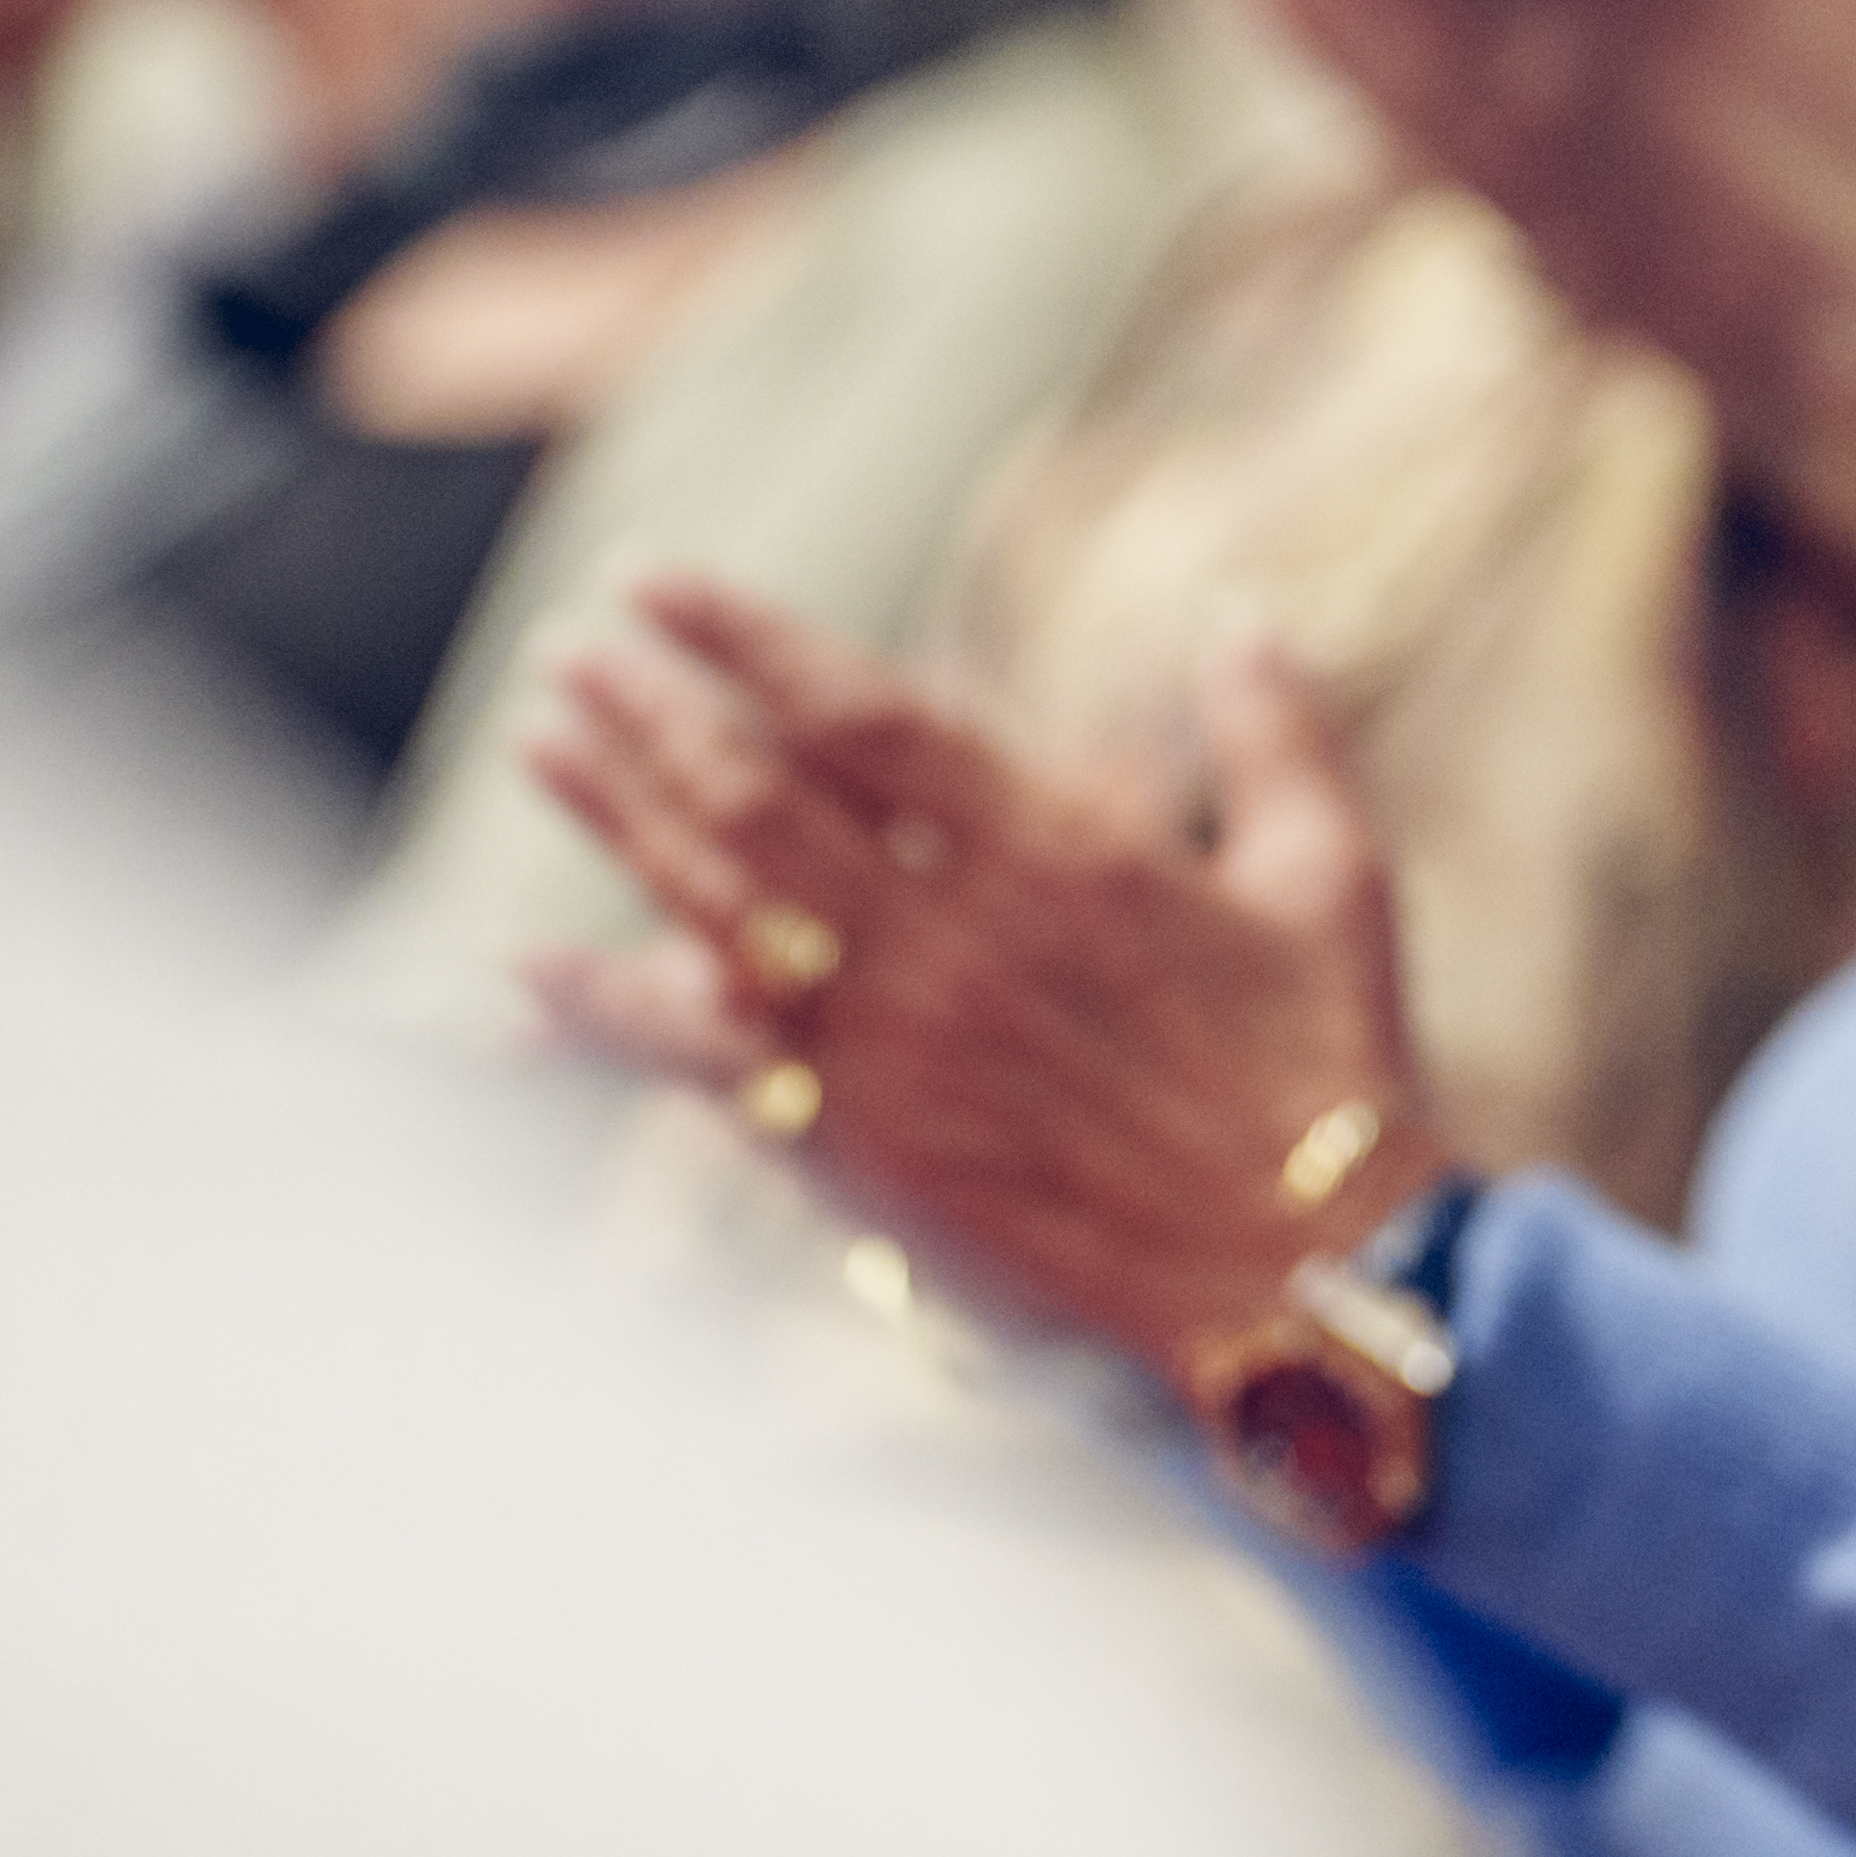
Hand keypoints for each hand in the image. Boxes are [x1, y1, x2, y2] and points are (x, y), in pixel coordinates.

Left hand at [525, 580, 1437, 1366]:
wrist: (1302, 1273)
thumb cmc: (1330, 1065)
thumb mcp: (1329, 872)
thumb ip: (1272, 729)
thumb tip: (1237, 614)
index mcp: (1064, 849)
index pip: (862, 713)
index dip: (746, 639)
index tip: (660, 583)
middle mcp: (954, 937)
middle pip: (756, 796)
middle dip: (650, 711)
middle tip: (571, 648)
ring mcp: (894, 1048)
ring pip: (713, 908)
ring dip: (615, 818)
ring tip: (539, 741)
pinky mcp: (862, 1151)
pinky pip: (702, 1068)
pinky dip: (605, 1015)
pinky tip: (526, 970)